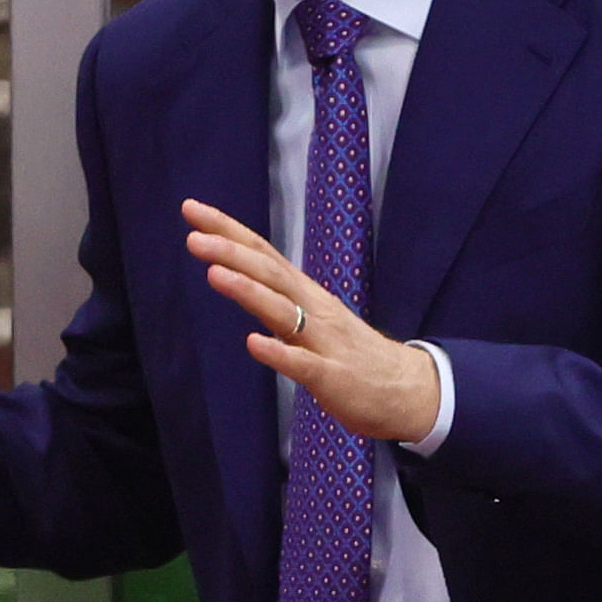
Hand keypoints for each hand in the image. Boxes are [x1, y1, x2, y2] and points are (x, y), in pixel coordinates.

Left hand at [180, 200, 443, 445]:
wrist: (409, 390)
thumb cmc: (351, 356)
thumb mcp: (310, 321)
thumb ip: (276, 301)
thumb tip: (237, 278)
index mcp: (306, 295)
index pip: (263, 254)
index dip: (228, 232)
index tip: (192, 210)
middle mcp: (315, 310)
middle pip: (270, 274)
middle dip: (231, 253)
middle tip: (194, 236)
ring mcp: (325, 343)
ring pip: (284, 312)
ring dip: (249, 291)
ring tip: (214, 273)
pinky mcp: (334, 378)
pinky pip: (303, 365)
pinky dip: (278, 354)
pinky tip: (253, 343)